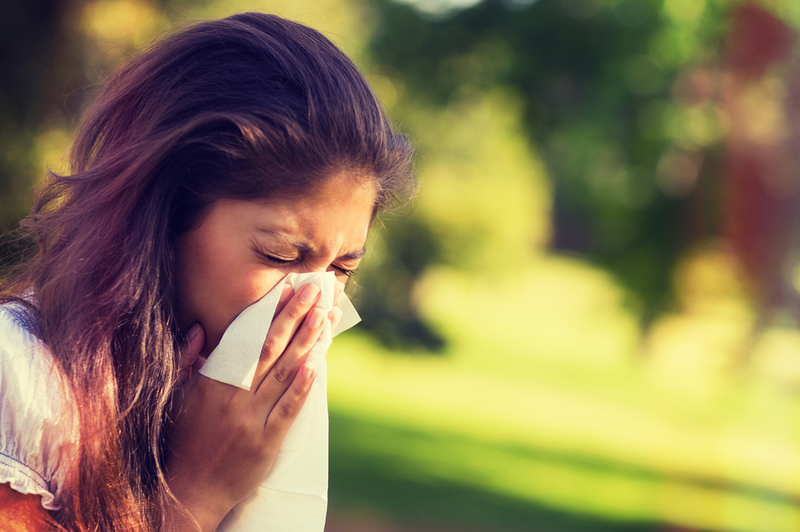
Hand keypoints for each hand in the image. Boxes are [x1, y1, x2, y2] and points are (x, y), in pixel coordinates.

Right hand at [165, 282, 326, 530]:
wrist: (190, 490)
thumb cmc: (183, 440)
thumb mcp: (176, 397)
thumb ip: (185, 360)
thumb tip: (198, 330)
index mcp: (211, 382)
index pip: (245, 338)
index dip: (269, 313)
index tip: (287, 290)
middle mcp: (233, 396)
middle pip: (270, 348)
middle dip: (294, 316)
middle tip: (316, 291)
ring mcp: (251, 419)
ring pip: (283, 373)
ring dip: (306, 342)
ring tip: (324, 316)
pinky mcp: (266, 442)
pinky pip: (287, 411)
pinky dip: (301, 388)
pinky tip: (316, 366)